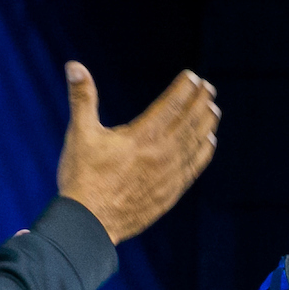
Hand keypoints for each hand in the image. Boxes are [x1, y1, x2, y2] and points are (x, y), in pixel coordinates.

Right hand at [56, 61, 219, 244]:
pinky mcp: (170, 193)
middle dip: (200, 103)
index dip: (184, 89)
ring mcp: (168, 175)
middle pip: (188, 122)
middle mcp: (161, 154)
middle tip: (209, 89)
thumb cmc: (83, 178)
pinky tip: (209, 143)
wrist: (90, 224)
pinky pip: (193, 169)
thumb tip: (74, 66)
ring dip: (206, 125)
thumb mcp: (80, 134)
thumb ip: (82, 98)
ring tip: (214, 111)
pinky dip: (203, 154)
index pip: (171, 106)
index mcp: (142, 137)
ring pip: (195, 144)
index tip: (193, 77)